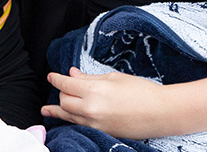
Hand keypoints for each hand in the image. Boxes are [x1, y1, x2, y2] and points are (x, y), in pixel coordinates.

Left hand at [41, 68, 164, 139]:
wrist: (160, 112)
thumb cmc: (140, 91)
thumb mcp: (113, 77)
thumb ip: (89, 77)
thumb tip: (73, 73)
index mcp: (94, 90)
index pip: (66, 84)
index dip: (56, 79)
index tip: (51, 75)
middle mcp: (91, 109)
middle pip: (64, 101)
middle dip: (61, 93)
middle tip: (62, 86)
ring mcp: (96, 123)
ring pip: (69, 116)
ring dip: (58, 110)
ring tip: (46, 110)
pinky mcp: (102, 132)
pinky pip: (80, 125)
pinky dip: (72, 120)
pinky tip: (66, 119)